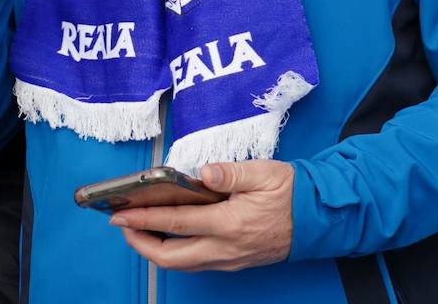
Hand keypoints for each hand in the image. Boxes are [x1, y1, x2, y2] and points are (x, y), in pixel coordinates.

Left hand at [110, 160, 294, 271]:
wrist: (317, 218)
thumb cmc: (290, 192)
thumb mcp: (263, 173)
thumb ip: (230, 173)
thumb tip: (202, 173)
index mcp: (230, 223)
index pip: (177, 223)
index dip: (144, 220)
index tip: (120, 215)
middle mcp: (226, 247)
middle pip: (171, 256)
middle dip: (140, 243)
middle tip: (122, 226)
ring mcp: (229, 258)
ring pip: (182, 264)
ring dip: (155, 250)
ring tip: (139, 230)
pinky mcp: (233, 261)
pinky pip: (195, 263)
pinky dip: (175, 252)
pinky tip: (168, 237)